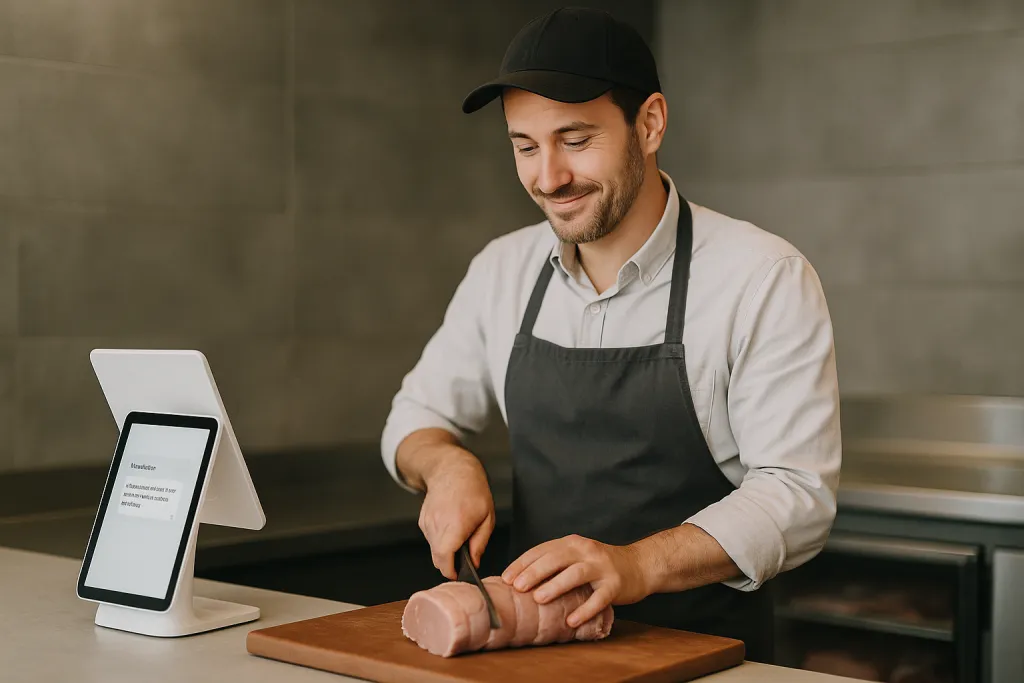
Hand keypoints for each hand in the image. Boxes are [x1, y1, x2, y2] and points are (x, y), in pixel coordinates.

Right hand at [417, 446, 494, 580]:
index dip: (451, 571)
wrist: (452, 470)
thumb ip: (480, 543)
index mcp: (455, 525)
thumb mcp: (487, 517)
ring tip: (459, 536)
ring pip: (433, 549)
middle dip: (449, 564)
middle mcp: (437, 525)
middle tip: (463, 560)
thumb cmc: (473, 491)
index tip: (459, 574)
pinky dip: (440, 540)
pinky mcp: (422, 521)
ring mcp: (427, 523)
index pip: (445, 558)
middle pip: (437, 558)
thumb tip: (475, 563)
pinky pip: (431, 539)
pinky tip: (450, 527)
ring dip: (445, 551)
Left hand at [500, 534, 649, 627]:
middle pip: (556, 558)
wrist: (640, 565)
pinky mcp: (616, 584)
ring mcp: (602, 567)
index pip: (542, 550)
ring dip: (555, 586)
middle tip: (517, 587)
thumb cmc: (601, 565)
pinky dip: (584, 610)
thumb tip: (521, 580)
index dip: (522, 563)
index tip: (506, 578)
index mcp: (572, 543)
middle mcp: (586, 551)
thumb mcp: (577, 557)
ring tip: (538, 598)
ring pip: (575, 574)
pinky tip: (571, 621)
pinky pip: (598, 598)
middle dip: (534, 572)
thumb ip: (555, 564)